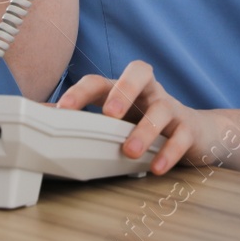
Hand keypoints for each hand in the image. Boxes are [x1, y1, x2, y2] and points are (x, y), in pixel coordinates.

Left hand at [54, 60, 218, 173]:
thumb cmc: (147, 124)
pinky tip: (156, 168)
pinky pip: (181, 136)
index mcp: (124, 90)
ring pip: (161, 108)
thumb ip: (86, 119)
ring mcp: (171, 108)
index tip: (62, 109)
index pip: (101, 81)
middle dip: (123, 91)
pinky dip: (169, 152)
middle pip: (139, 72)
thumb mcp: (118, 121)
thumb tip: (40, 117)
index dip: (81, 91)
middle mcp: (148, 92)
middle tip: (109, 114)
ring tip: (130, 151)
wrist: (198, 133)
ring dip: (144, 129)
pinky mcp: (189, 128)